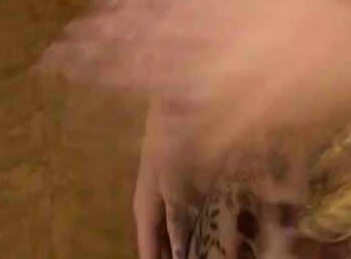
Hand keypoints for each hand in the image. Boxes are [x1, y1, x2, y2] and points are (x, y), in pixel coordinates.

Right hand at [133, 100, 201, 258]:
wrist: (171, 105)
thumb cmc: (172, 144)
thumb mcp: (174, 185)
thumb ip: (175, 219)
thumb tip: (176, 256)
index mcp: (144, 211)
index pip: (147, 252)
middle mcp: (148, 207)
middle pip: (156, 243)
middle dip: (170, 255)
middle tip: (200, 258)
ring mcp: (160, 194)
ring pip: (167, 231)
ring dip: (181, 243)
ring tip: (204, 251)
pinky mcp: (173, 183)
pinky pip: (177, 215)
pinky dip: (187, 226)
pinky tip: (206, 229)